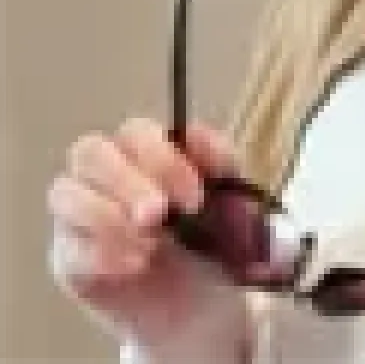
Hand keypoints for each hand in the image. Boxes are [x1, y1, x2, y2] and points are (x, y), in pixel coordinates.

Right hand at [48, 116, 250, 355]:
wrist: (200, 298)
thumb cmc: (215, 235)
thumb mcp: (235, 200)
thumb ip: (226, 167)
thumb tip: (205, 141)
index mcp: (147, 148)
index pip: (138, 132)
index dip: (165, 160)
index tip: (197, 195)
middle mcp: (107, 170)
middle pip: (90, 151)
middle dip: (127, 181)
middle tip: (158, 214)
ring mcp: (80, 211)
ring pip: (64, 192)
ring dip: (106, 215)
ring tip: (151, 243)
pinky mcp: (68, 255)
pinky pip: (67, 246)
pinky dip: (102, 253)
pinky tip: (137, 264)